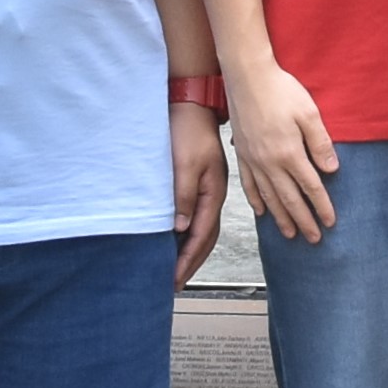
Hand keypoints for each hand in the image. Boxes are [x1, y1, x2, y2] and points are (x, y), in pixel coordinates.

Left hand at [171, 105, 228, 284]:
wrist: (190, 104)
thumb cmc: (188, 130)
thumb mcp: (184, 163)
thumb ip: (183, 195)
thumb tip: (181, 227)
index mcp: (213, 193)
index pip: (201, 236)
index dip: (187, 259)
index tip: (174, 277)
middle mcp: (213, 195)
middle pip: (206, 239)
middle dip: (191, 262)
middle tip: (175, 282)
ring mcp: (208, 190)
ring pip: (203, 230)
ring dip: (191, 251)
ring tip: (178, 269)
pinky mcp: (199, 183)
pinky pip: (197, 217)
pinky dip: (189, 235)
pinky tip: (179, 240)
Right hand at [233, 64, 341, 242]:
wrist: (247, 76)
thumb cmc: (281, 90)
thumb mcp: (309, 113)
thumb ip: (320, 144)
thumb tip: (331, 171)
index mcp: (289, 153)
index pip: (310, 187)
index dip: (321, 206)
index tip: (330, 222)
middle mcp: (270, 162)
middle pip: (289, 199)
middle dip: (303, 221)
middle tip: (313, 239)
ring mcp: (253, 160)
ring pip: (269, 196)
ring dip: (281, 217)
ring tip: (290, 233)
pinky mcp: (242, 153)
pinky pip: (249, 184)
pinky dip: (256, 200)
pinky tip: (262, 211)